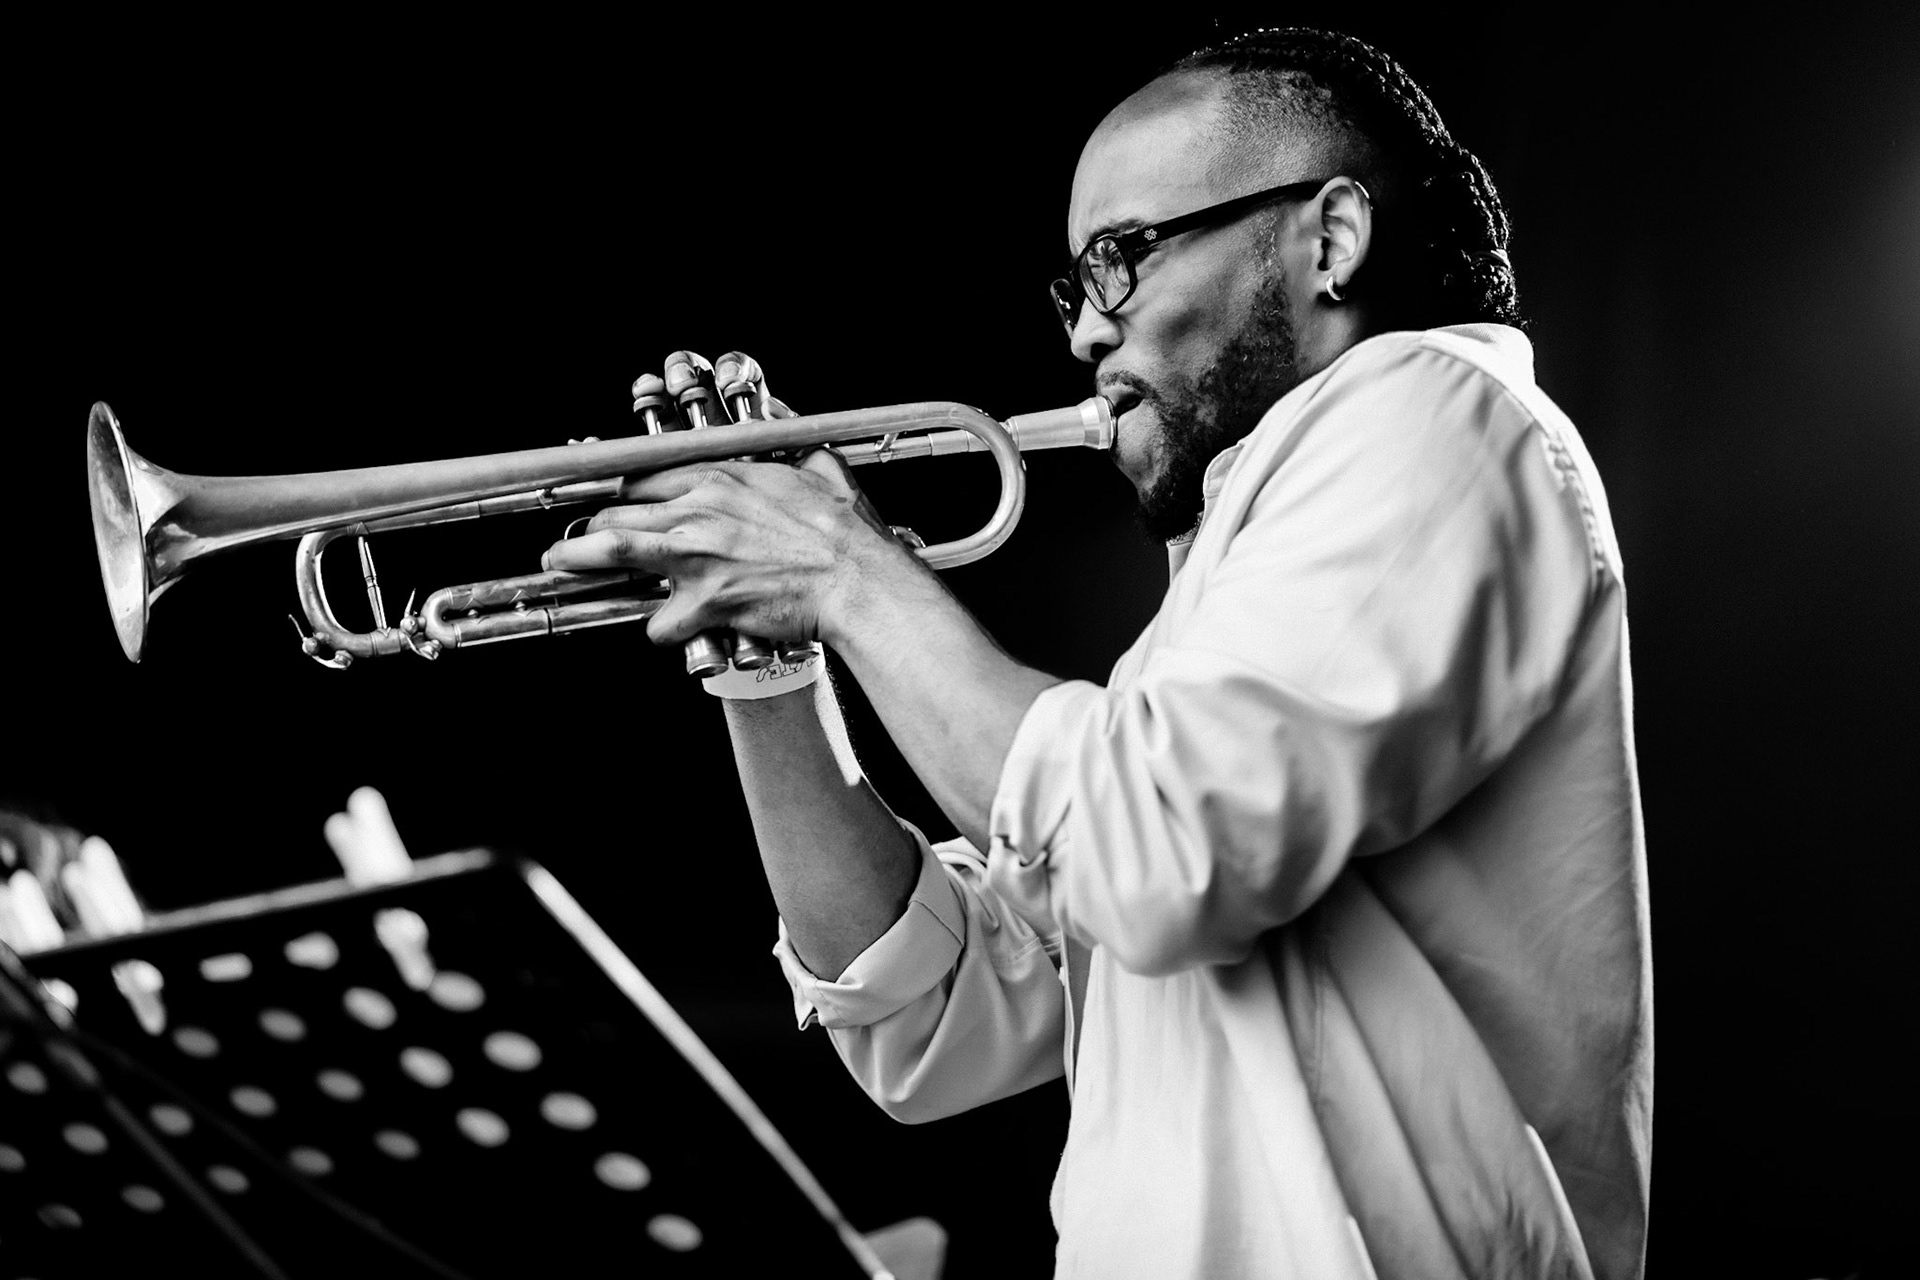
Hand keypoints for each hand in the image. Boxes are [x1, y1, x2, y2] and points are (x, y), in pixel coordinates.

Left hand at [542, 351, 921, 649]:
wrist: (859, 579)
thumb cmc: (843, 528)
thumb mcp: (815, 461)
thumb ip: (785, 431)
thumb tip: (775, 404)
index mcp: (719, 476)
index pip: (642, 475)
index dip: (617, 491)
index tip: (605, 500)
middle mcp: (697, 511)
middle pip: (616, 511)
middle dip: (586, 527)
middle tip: (570, 539)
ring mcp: (696, 557)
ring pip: (611, 551)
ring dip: (577, 559)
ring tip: (559, 564)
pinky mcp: (704, 603)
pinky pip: (660, 621)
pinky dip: (663, 628)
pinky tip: (675, 627)